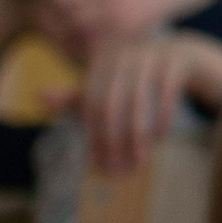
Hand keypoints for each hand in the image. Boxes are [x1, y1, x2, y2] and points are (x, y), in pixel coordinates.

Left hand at [78, 30, 221, 170]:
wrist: (184, 54)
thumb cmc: (136, 76)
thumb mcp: (106, 83)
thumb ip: (75, 95)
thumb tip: (37, 96)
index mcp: (101, 58)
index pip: (90, 103)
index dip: (92, 135)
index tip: (96, 164)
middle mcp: (123, 52)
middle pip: (110, 104)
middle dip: (112, 140)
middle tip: (117, 169)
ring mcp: (151, 53)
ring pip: (137, 103)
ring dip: (137, 137)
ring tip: (139, 162)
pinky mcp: (176, 61)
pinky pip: (165, 97)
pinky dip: (161, 121)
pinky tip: (158, 140)